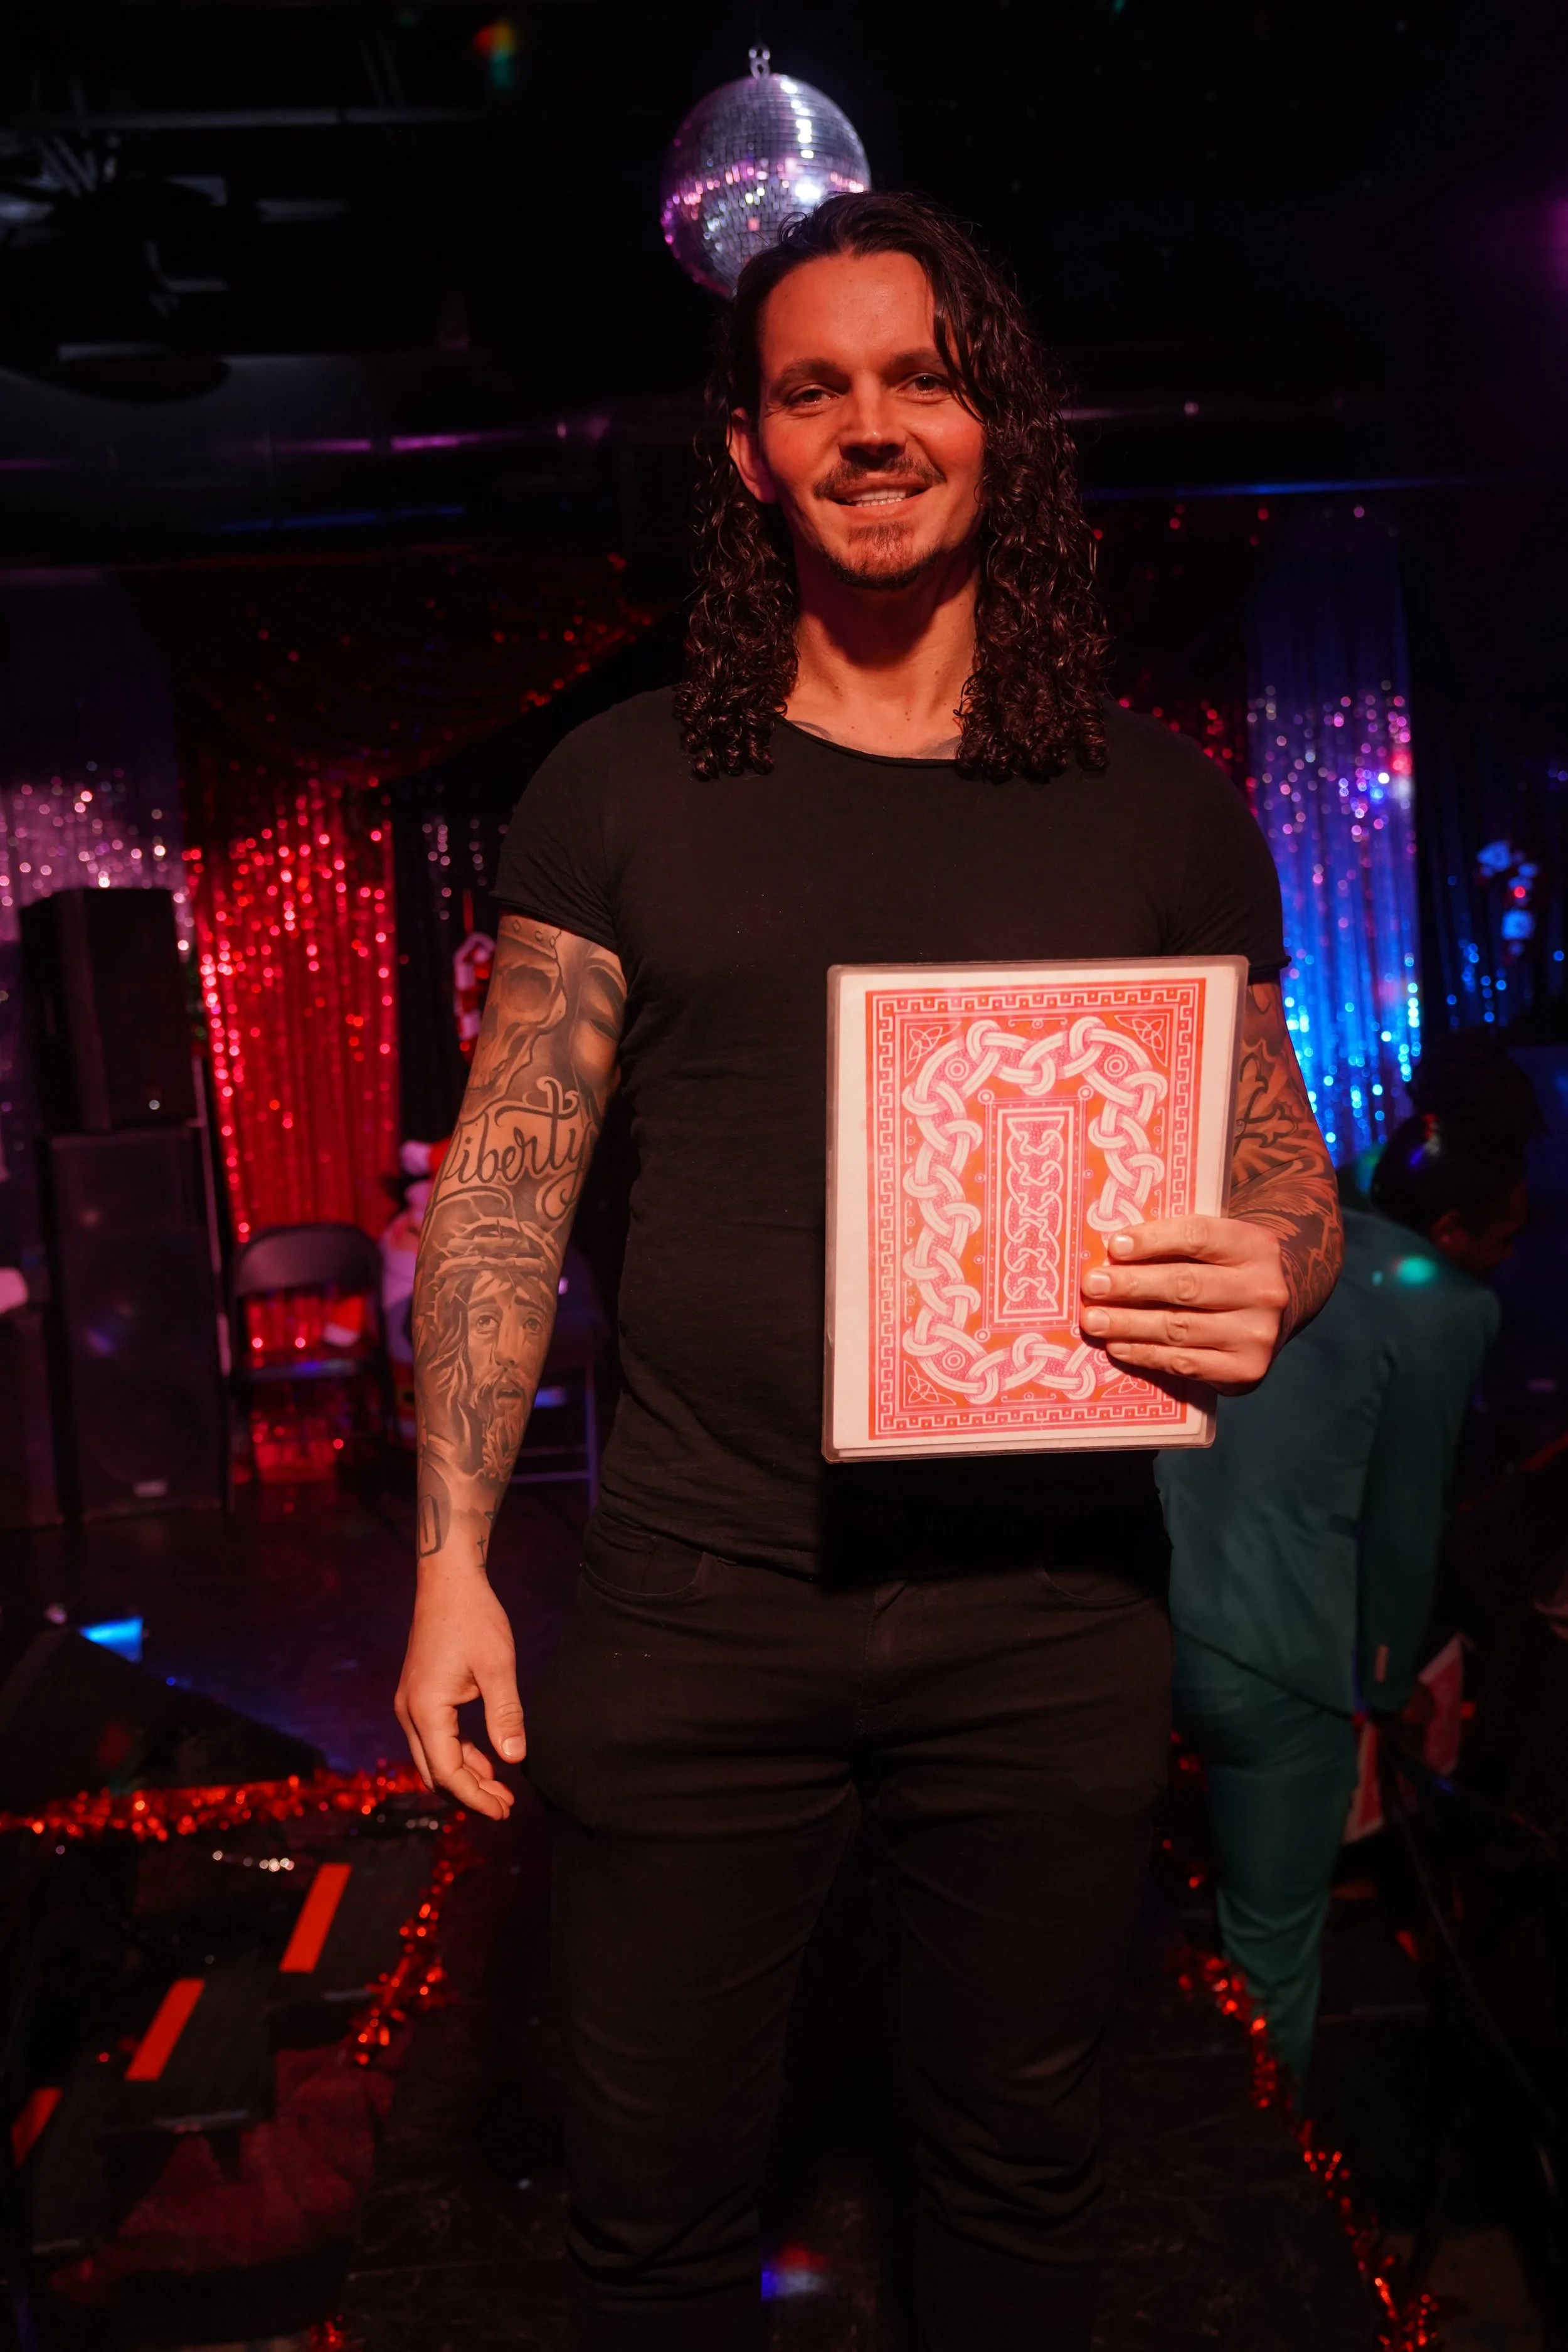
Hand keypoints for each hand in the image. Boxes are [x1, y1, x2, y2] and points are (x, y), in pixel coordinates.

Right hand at [395, 1570, 523, 1820]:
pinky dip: (459, 1755)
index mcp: (425, 1709)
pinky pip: (435, 1739)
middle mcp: (409, 1712)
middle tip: (506, 1808)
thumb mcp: (498, 1667)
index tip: (505, 1811)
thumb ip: (506, 1715)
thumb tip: (515, 1760)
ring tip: (501, 1790)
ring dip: (465, 1777)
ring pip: (433, 1758)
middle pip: (434, 1773)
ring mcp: (410, 1704)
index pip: (448, 1772)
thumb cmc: (475, 1618)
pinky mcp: (419, 1696)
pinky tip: (487, 1761)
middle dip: (469, 1795)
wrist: (449, 1582)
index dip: (476, 1798)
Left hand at [1078, 1215, 1289, 1392]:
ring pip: (1179, 1328)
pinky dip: (1145, 1354)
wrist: (1272, 1313)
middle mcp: (1263, 1290)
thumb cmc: (1225, 1270)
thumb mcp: (1216, 1246)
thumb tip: (1112, 1255)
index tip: (1114, 1247)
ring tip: (1093, 1320)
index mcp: (1255, 1246)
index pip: (1198, 1236)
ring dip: (1129, 1324)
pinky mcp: (1244, 1370)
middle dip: (1132, 1285)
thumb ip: (1175, 1244)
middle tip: (1092, 1286)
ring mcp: (1256, 1334)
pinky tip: (1117, 1346)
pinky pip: (1184, 1363)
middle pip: (1185, 1285)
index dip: (1153, 1240)